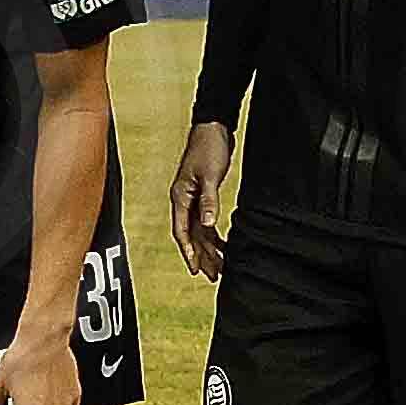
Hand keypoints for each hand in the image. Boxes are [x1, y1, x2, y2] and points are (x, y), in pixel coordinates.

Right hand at [169, 115, 234, 279]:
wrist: (213, 128)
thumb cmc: (208, 148)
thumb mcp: (210, 175)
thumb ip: (208, 201)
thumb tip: (208, 226)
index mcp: (180, 198)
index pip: (181, 232)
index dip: (188, 252)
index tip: (195, 270)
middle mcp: (183, 202)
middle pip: (191, 236)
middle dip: (201, 257)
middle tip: (212, 276)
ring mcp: (192, 200)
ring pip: (199, 232)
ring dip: (209, 249)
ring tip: (220, 268)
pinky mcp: (203, 196)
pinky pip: (206, 222)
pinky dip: (215, 235)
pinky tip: (225, 245)